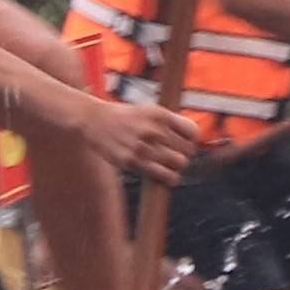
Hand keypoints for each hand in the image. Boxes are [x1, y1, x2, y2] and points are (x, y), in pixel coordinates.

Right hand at [63, 88, 198, 184]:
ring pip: (179, 163)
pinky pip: (164, 175)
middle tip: (175, 156)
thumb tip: (193, 138)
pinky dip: (170, 178)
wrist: (95, 120)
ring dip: (177, 167)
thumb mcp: (148, 111)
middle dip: (184, 155)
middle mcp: (153, 129)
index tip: (184, 143)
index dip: (191, 140)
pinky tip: (166, 177)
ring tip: (171, 167)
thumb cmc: (125, 117)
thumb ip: (169, 122)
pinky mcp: (133, 161)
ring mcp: (143, 146)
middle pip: (188, 150)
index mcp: (160, 114)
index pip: (193, 132)